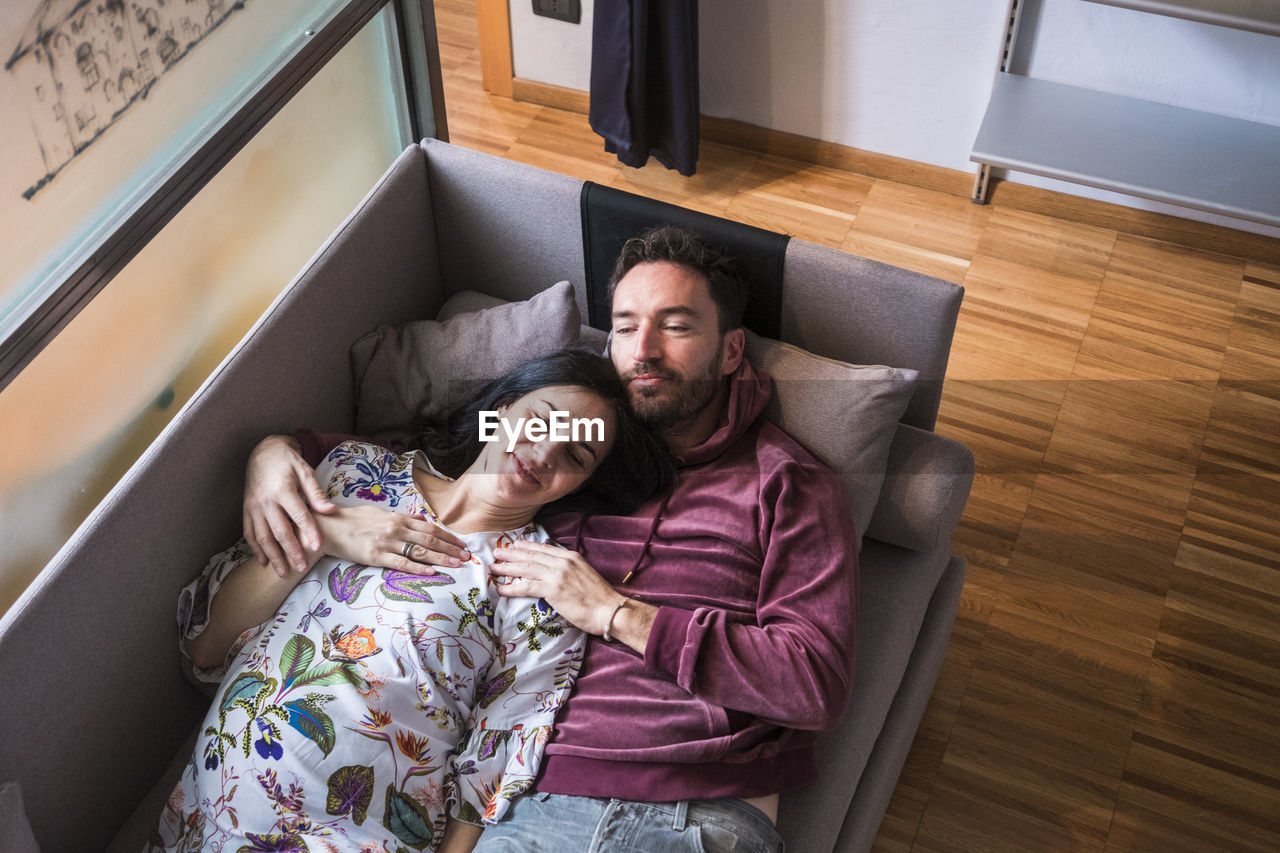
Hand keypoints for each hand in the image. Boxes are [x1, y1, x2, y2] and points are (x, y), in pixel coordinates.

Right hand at [242, 434, 333, 576]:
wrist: (262, 453)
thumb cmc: (288, 462)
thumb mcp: (305, 471)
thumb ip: (316, 493)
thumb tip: (330, 510)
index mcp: (283, 490)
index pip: (299, 516)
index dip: (309, 532)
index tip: (318, 548)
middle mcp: (266, 501)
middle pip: (280, 531)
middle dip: (291, 552)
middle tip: (301, 568)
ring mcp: (253, 507)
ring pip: (263, 536)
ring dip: (273, 556)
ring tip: (283, 572)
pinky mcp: (247, 510)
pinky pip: (249, 533)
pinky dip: (256, 548)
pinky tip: (264, 561)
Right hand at [316, 504, 469, 571]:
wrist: (329, 527)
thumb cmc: (354, 520)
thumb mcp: (381, 513)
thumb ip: (403, 517)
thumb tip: (422, 518)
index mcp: (398, 518)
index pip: (430, 527)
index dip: (448, 536)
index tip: (462, 544)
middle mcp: (396, 529)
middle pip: (430, 539)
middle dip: (451, 548)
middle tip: (467, 556)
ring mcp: (387, 543)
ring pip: (420, 551)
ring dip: (441, 558)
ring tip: (457, 564)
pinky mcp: (376, 556)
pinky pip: (401, 563)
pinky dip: (418, 567)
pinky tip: (432, 572)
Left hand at [492, 541, 653, 650]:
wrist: (609, 610)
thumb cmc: (600, 598)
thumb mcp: (585, 575)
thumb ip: (570, 570)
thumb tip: (556, 573)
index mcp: (571, 557)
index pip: (544, 549)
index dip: (527, 547)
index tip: (515, 546)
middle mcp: (563, 562)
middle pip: (531, 556)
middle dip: (511, 554)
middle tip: (497, 552)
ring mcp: (557, 575)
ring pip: (526, 568)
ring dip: (507, 568)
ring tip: (493, 567)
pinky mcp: (553, 589)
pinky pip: (526, 586)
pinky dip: (511, 588)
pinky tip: (501, 589)